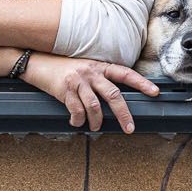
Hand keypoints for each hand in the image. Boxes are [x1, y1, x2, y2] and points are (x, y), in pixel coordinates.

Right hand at [20, 53, 158, 133]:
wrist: (36, 61)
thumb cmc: (63, 67)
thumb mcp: (85, 67)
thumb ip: (99, 79)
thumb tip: (114, 99)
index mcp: (100, 66)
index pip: (126, 74)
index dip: (142, 83)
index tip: (155, 92)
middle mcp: (91, 72)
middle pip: (114, 95)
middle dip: (124, 114)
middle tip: (130, 128)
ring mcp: (78, 81)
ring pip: (95, 106)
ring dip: (97, 121)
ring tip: (96, 127)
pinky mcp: (64, 90)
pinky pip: (76, 110)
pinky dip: (78, 120)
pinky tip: (77, 123)